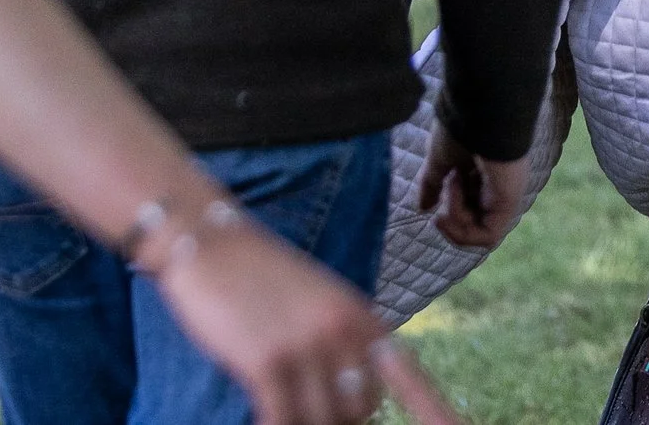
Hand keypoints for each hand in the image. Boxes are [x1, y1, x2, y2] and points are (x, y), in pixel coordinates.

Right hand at [154, 213, 462, 424]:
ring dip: (304, 421)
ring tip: (278, 399)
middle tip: (303, 398)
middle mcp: (344, 332)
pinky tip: (263, 417)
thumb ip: (344, 346)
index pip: (409, 376)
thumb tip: (356, 404)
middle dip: (336, 419)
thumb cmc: (263, 280)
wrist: (212, 240)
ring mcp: (308, 347)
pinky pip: (283, 421)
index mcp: (363, 317)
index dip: (436, 412)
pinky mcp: (268, 361)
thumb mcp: (320, 304)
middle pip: (360, 411)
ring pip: (323, 422)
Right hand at [418, 119, 529, 249]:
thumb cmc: (462, 127)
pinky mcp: (508, 203)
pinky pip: (487, 236)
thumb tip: (423, 208)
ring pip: (477, 233)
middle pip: (472, 223)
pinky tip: (452, 207)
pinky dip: (464, 230)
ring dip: (454, 218)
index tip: (441, 188)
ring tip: (453, 185)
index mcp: (483, 175)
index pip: (468, 207)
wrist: (480, 110)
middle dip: (451, 215)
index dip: (450, 208)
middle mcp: (496, 187)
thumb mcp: (440, 160)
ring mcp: (504, 196)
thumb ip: (433, 184)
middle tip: (447, 184)